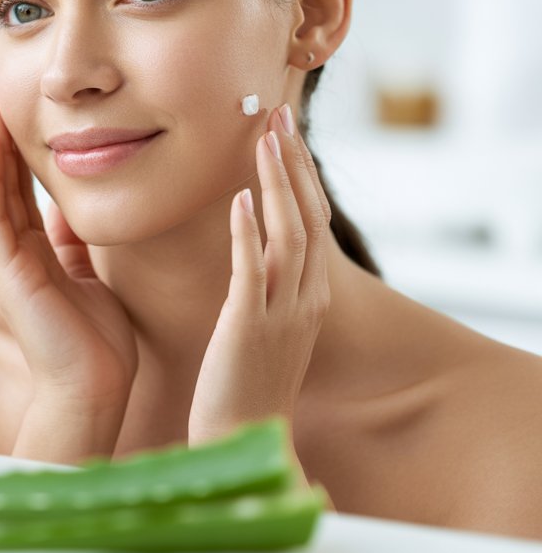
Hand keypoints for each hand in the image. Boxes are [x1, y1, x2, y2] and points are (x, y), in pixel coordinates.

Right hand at [0, 87, 137, 407]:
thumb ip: (75, 245)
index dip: (21, 155)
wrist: (94, 389)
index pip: (25, 193)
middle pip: (4, 185)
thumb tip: (72, 212)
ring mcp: (10, 262)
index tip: (21, 117)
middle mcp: (19, 255)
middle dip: (1, 140)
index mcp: (41, 255)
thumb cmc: (99, 345)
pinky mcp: (9, 272)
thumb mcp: (91, 277)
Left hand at [188, 103, 331, 452]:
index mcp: (309, 295)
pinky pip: (254, 270)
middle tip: (278, 113)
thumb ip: (264, 285)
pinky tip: (240, 198)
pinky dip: (250, 231)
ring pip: (290, 233)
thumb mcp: (266, 326)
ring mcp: (283, 312)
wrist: (244, 439)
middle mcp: (305, 298)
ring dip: (278, 182)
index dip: (302, 173)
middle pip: (309, 215)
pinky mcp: (251, 327)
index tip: (287, 131)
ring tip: (264, 139)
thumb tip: (250, 243)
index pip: (312, 220)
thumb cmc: (246, 383)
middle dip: (295, 162)